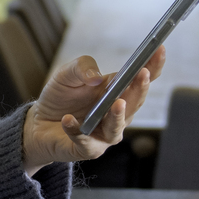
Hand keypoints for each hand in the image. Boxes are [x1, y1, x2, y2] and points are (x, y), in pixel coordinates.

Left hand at [21, 48, 166, 175]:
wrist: (39, 123)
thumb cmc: (60, 97)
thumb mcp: (67, 73)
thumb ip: (82, 67)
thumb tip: (96, 78)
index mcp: (117, 91)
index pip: (141, 78)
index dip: (153, 65)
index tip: (160, 49)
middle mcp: (117, 114)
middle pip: (134, 103)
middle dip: (140, 89)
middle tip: (143, 74)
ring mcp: (104, 133)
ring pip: (117, 128)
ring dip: (118, 116)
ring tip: (116, 103)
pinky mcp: (88, 148)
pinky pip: (86, 141)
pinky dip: (77, 130)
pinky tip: (68, 120)